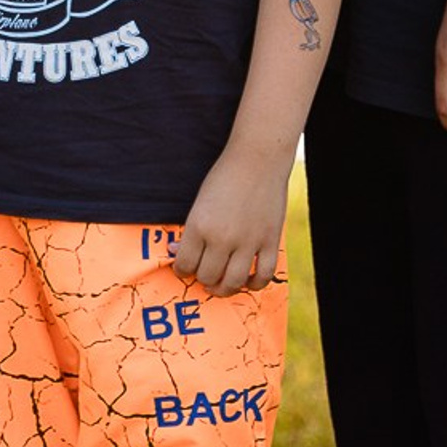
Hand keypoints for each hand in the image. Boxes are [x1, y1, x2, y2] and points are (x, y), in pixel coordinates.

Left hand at [173, 146, 289, 296]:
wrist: (258, 159)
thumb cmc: (225, 177)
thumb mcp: (200, 201)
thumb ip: (190, 230)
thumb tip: (176, 251)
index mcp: (199, 226)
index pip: (185, 265)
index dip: (182, 270)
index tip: (185, 268)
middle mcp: (222, 238)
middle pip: (208, 277)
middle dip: (203, 279)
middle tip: (205, 274)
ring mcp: (248, 242)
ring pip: (233, 283)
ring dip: (225, 288)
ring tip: (222, 284)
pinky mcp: (270, 241)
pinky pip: (263, 276)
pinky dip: (255, 284)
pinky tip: (249, 280)